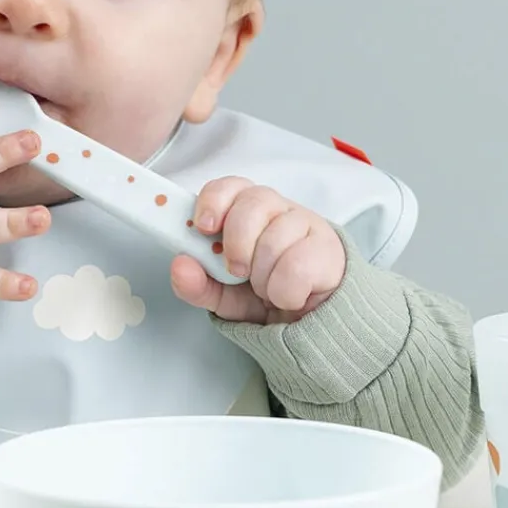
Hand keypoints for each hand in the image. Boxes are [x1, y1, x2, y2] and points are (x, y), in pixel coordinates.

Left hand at [171, 178, 344, 323]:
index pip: (229, 186)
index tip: (204, 227)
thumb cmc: (263, 294)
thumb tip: (179, 265)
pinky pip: (296, 266)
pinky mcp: (327, 248)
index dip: (214, 201)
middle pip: (253, 203)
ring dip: (262, 277)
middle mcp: (276, 209)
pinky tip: (290, 296)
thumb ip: (196, 283)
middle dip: (238, 243)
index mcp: (245, 210)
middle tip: (237, 271)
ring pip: (273, 239)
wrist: (310, 322)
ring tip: (266, 288)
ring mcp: (304, 224)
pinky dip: (284, 292)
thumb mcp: (222, 295)